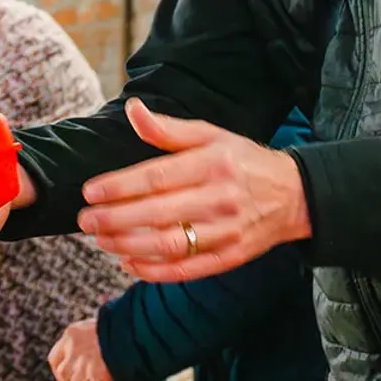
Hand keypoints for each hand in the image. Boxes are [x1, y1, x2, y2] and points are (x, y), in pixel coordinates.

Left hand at [47, 316, 113, 380]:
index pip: (54, 358)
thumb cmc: (118, 322)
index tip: (66, 375)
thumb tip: (96, 327)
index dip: (59, 371)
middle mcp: (74, 351)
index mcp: (71, 335)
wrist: (128, 327)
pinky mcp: (98, 376)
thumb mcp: (97, 321)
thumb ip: (90, 332)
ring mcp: (85, 365)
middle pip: (64, 376)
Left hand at [75, 100, 311, 281]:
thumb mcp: (211, 136)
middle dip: (115, 219)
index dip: (119, 186)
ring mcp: (227, 231)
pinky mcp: (231, 257)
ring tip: (101, 241)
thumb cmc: (244, 161)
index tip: (89, 192)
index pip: (157, 177)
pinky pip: (188, 269)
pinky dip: (155, 270)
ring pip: (170, 244)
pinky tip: (129, 263)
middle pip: (158, 213)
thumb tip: (133, 110)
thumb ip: (168, 130)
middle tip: (85, 221)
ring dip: (129, 245)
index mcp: (212, 163)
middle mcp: (220, 198)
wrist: (295, 196)